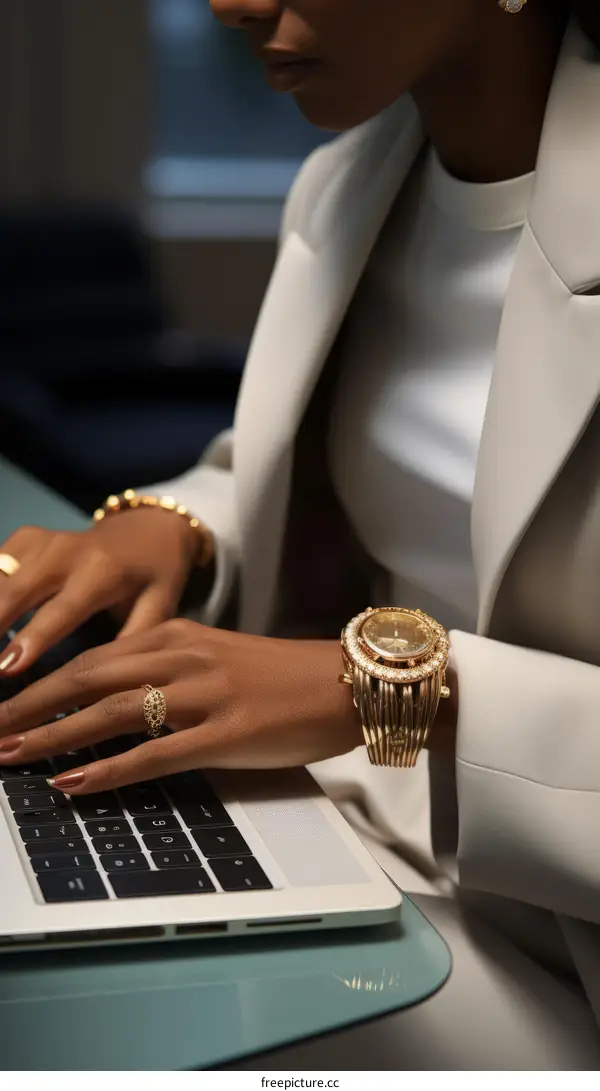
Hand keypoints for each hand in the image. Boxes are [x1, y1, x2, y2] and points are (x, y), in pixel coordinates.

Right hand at [0, 509, 203, 674]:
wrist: (146, 528)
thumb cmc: (154, 576)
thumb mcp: (159, 605)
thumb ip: (135, 640)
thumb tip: (112, 685)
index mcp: (102, 571)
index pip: (62, 610)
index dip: (33, 639)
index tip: (6, 669)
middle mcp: (65, 551)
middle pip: (15, 591)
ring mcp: (40, 541)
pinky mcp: (23, 538)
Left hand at [0, 619, 360, 791]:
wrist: (347, 682)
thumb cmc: (282, 677)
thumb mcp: (217, 658)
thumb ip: (168, 670)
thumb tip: (114, 698)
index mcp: (178, 636)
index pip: (92, 656)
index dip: (41, 679)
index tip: (2, 699)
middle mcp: (183, 658)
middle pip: (88, 677)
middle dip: (29, 705)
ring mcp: (204, 694)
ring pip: (111, 711)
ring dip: (53, 735)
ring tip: (10, 755)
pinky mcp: (226, 733)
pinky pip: (155, 752)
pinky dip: (108, 768)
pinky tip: (73, 782)